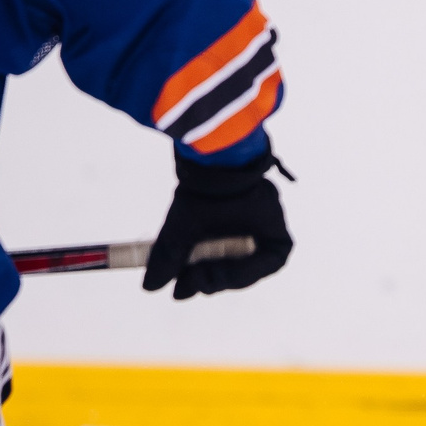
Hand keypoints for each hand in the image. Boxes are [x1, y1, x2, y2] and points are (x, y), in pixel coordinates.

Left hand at [143, 148, 292, 298]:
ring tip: (178, 268)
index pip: (267, 265)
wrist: (210, 139)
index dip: (237, 278)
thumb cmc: (211, 184)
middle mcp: (268, 222)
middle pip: (244, 262)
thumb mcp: (187, 224)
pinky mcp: (233, 204)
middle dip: (212, 275)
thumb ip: (170, 256)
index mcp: (275, 229)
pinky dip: (204, 243)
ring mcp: (252, 213)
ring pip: (230, 249)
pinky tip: (182, 247)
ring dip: (206, 261)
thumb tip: (150, 287)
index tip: (205, 280)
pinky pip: (222, 233)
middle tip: (183, 282)